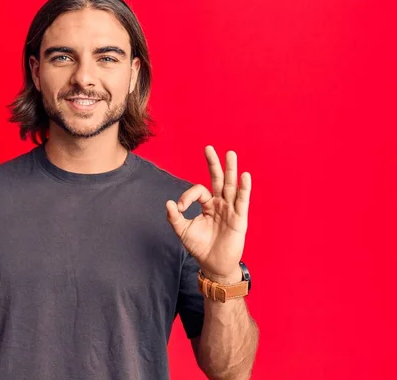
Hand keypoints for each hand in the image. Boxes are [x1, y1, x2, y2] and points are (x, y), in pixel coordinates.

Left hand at [166, 146, 250, 281]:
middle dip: (214, 164)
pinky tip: (244, 175)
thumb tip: (168, 203)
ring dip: (231, 169)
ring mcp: (231, 210)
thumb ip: (175, 218)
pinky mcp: (239, 219)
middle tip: (208, 147)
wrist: (213, 265)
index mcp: (208, 204)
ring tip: (230, 153)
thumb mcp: (183, 231)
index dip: (187, 196)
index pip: (199, 190)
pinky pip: (242, 201)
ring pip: (231, 186)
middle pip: (218, 179)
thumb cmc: (199, 247)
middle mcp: (220, 203)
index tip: (179, 208)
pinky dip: (244, 188)